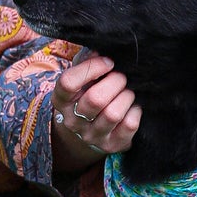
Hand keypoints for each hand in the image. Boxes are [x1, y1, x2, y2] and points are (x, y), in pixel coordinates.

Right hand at [51, 54, 140, 173]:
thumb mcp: (83, 79)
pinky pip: (129, 125)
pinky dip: (136, 111)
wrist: (90, 129)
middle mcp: (73, 121)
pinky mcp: (111, 145)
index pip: (69, 82)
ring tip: (127, 91)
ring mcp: (92, 136)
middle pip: (95, 99)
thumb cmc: (88, 94)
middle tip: (122, 77)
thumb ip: (88, 63)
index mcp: (61, 100)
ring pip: (113, 113)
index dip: (92, 67)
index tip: (108, 62)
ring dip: (126, 96)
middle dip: (115, 82)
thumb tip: (102, 51)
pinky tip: (133, 106)